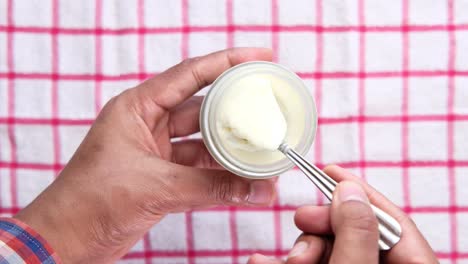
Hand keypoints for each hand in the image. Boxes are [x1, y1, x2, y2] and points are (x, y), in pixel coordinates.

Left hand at [14, 48, 276, 263]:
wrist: (67, 241)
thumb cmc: (89, 202)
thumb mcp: (155, 187)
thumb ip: (211, 187)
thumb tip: (259, 189)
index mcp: (137, 108)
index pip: (190, 74)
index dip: (227, 62)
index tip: (260, 58)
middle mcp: (148, 125)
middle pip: (202, 108)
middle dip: (236, 109)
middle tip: (269, 105)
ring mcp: (157, 151)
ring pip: (204, 142)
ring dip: (232, 149)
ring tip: (264, 150)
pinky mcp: (163, 176)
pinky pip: (200, 169)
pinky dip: (222, 175)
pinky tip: (246, 178)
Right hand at [248, 165, 437, 263]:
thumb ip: (356, 235)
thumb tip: (348, 191)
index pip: (391, 220)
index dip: (359, 191)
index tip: (330, 170)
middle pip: (354, 232)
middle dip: (321, 225)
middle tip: (301, 219)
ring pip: (328, 250)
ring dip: (299, 250)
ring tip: (284, 261)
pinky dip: (286, 263)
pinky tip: (263, 261)